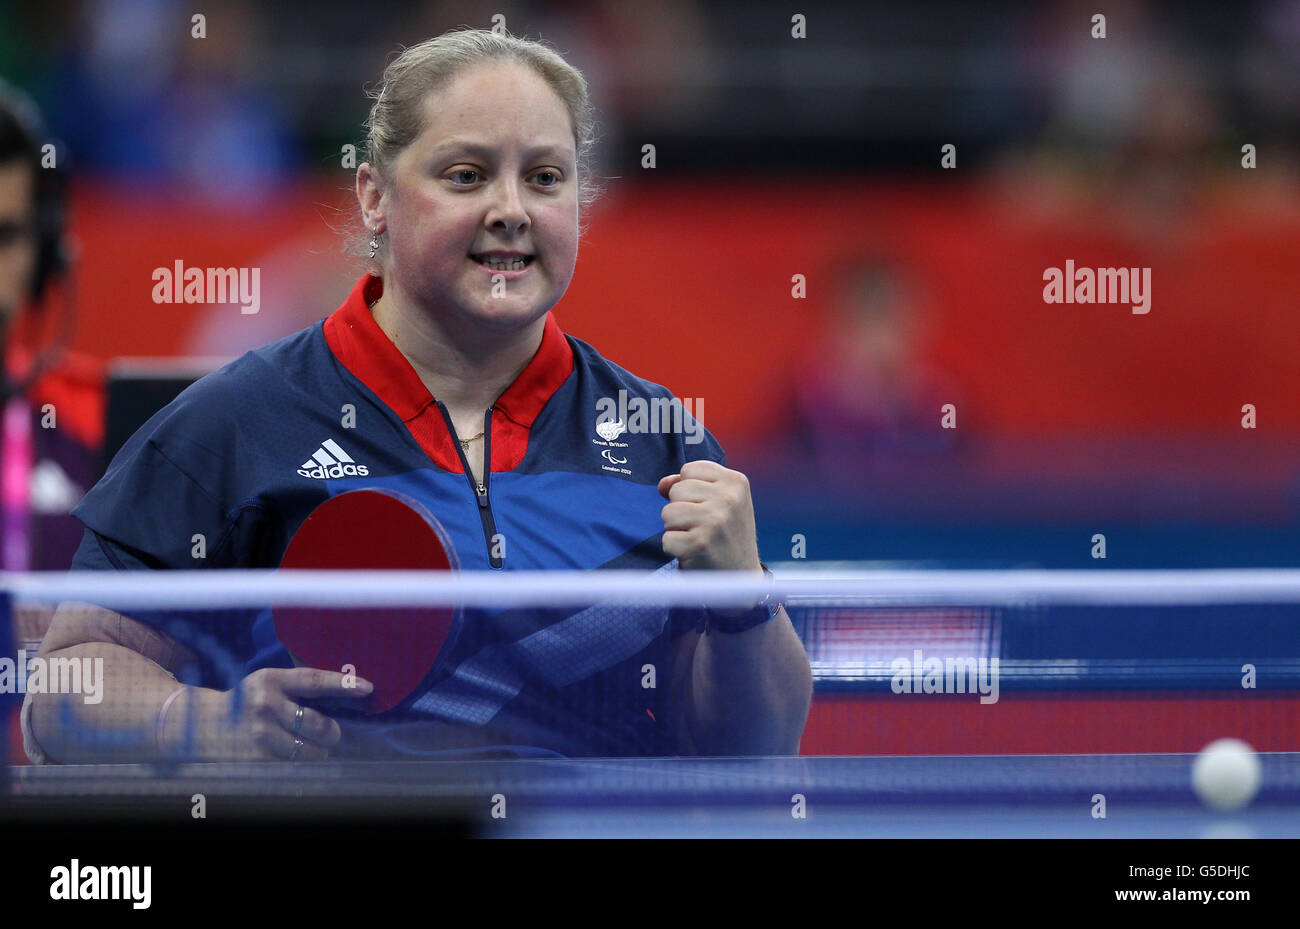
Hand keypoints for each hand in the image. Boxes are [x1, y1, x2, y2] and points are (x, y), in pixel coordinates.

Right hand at [192, 668, 372, 760]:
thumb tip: (347, 695)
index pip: (315, 681)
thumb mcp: (270, 683)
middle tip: (332, 733)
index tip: (368, 688)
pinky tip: (290, 754)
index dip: (344, 685)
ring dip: (319, 750)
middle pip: (318, 723)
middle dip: (332, 732)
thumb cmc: (249, 701)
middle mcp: (266, 705)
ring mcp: (260, 733)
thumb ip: (300, 687)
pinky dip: (301, 761)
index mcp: (272, 680)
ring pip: (310, 749)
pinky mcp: (257, 757)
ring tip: (310, 746)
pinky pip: (294, 763)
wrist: (205, 724)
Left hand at [658, 460, 761, 572]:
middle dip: (681, 510)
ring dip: (676, 529)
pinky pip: (667, 539)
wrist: (741, 577)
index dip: (690, 491)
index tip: (708, 508)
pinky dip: (675, 550)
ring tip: (697, 539)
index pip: (689, 470)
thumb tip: (663, 484)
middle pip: (676, 490)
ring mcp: (714, 521)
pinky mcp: (699, 544)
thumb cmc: (726, 535)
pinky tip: (694, 554)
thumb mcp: (720, 502)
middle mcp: (728, 498)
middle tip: (703, 527)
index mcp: (736, 482)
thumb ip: (691, 485)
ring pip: (668, 513)